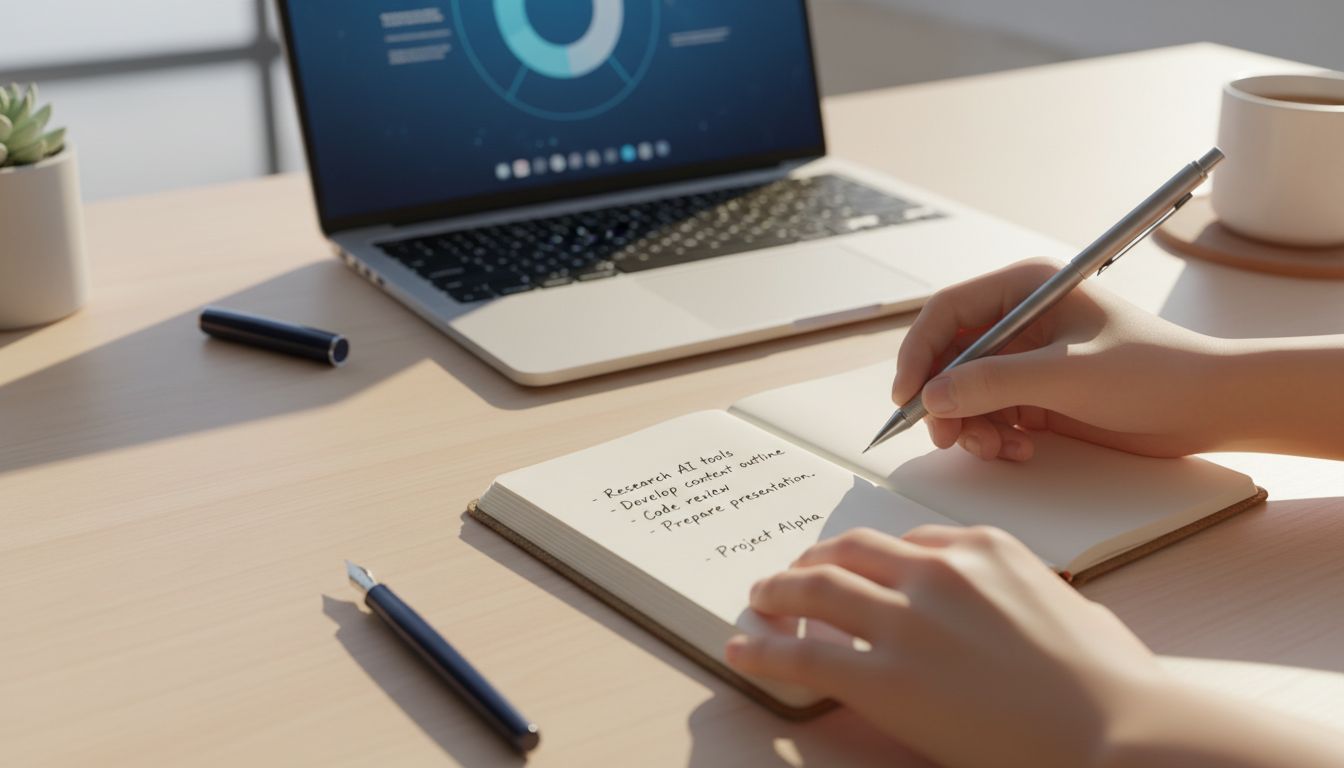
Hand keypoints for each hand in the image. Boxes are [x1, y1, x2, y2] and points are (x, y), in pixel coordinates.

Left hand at [724, 526, 1165, 767]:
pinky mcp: (885, 677)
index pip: (906, 543)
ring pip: (816, 587)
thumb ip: (1033, 596)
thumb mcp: (1076, 613)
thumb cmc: (1112, 685)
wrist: (1117, 734)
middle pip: (851, 550)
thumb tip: (1028, 604)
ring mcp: (908, 620)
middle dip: (814, 560)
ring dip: (778, 590)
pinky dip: (763, 648)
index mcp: (984, 549)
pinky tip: (743, 649)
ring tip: (759, 598)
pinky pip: (804, 652)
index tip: (852, 568)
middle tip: (792, 574)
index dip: (868, 558)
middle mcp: (938, 571)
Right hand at [890, 258, 1226, 459]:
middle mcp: (1019, 320)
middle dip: (944, 400)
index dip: (918, 353)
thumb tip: (931, 397)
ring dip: (970, 425)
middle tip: (948, 436)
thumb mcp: (1066, 374)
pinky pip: (990, 416)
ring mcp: (1027, 359)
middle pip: (948, 357)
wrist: (1208, 407)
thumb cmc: (1151, 371)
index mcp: (1026, 288)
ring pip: (965, 393)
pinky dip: (994, 438)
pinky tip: (1020, 450)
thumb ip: (993, 383)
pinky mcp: (1037, 394)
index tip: (908, 397)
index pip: (946, 313)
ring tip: (996, 448)